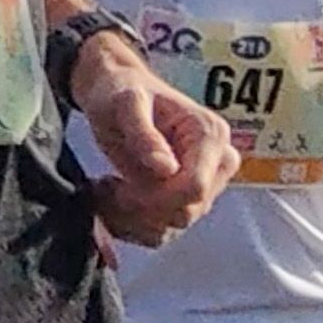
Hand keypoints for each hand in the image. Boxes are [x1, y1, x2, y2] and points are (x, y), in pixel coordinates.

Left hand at [72, 28, 238, 242]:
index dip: (156, 197)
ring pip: (171, 228)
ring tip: (104, 189)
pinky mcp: (188, 200)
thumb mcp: (125, 106)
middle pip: (185, 213)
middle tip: (105, 185)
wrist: (117, 91)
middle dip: (139, 208)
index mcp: (210, 135)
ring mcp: (206, 184)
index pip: (195, 188)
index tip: (120, 185)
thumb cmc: (121, 92)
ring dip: (129, 219)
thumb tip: (166, 169)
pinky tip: (111, 199)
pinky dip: (130, 224)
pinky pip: (162, 232)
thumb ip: (144, 135)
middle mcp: (218, 162)